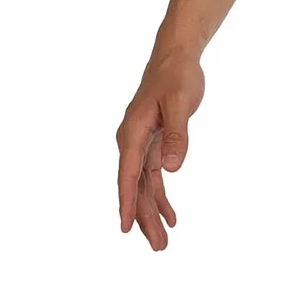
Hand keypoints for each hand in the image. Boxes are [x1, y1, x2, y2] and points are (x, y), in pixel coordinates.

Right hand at [116, 51, 204, 249]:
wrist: (175, 57)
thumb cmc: (176, 77)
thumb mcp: (181, 103)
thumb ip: (178, 136)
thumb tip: (172, 169)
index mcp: (133, 132)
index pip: (128, 173)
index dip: (127, 201)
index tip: (125, 228)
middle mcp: (132, 141)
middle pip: (135, 186)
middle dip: (143, 217)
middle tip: (159, 247)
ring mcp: (142, 144)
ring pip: (143, 185)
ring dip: (152, 212)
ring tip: (163, 241)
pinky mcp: (154, 143)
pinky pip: (153, 176)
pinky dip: (161, 195)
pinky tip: (171, 215)